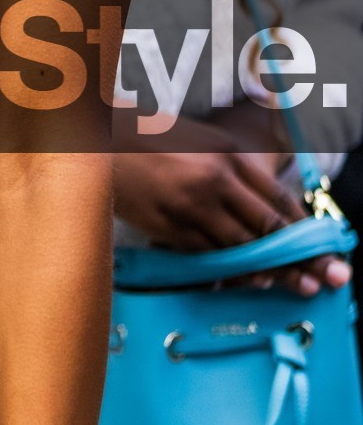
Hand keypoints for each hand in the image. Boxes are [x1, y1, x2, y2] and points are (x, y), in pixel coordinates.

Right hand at [113, 146, 347, 295]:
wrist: (101, 144)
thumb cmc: (155, 141)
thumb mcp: (206, 140)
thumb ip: (239, 166)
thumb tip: (271, 200)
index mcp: (231, 155)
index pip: (279, 199)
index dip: (305, 229)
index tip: (323, 249)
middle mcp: (217, 180)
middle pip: (268, 228)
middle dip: (299, 258)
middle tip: (320, 279)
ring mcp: (192, 207)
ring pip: (240, 248)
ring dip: (268, 271)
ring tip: (290, 284)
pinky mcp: (170, 227)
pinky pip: (208, 256)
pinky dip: (230, 271)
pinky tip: (246, 280)